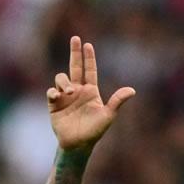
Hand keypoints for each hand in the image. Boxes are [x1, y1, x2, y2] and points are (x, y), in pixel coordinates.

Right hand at [47, 36, 134, 150]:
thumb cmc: (94, 131)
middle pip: (75, 67)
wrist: (78, 145)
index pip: (90, 71)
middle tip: (75, 38)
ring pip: (61, 78)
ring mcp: (65, 97)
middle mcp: (77, 91)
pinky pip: (51, 92)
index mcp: (90, 91)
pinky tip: (59, 96)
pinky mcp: (54, 105)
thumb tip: (132, 90)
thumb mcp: (108, 115)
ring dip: (64, 81)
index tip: (88, 45)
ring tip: (70, 91)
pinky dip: (54, 91)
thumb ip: (117, 101)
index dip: (89, 58)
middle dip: (75, 52)